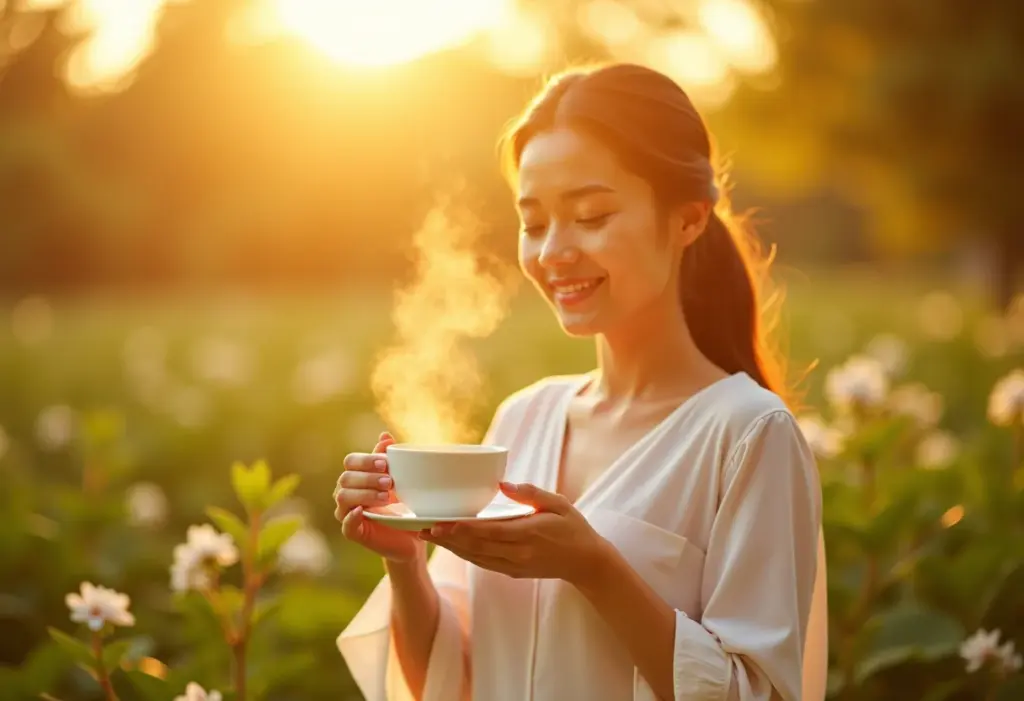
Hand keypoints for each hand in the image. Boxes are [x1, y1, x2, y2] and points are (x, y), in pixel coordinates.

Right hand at [335, 432, 424, 562]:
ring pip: (343, 497)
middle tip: (389, 482)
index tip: (385, 464)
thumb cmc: (402, 503)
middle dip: (368, 478)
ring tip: (386, 497)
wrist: (410, 534)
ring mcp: (346, 512)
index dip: (366, 461)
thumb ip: (388, 459)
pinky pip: (346, 524)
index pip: (350, 461)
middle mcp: (346, 492)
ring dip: (365, 494)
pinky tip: (364, 511)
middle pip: (346, 478)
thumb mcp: (399, 479)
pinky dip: (352, 516)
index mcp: (356, 476)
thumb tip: (384, 436)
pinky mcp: (352, 532)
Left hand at [421, 482, 609, 585]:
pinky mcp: (513, 572)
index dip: (461, 529)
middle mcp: (518, 553)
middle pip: (475, 547)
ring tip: (428, 536)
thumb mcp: (558, 504)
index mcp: (528, 534)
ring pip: (476, 558)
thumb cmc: (573, 528)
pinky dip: (465, 554)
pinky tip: (452, 545)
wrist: (587, 563)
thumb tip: (502, 484)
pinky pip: (484, 563)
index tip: (438, 523)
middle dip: (447, 538)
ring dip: (451, 548)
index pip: (488, 532)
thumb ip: (530, 493)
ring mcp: (514, 566)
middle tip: (421, 528)